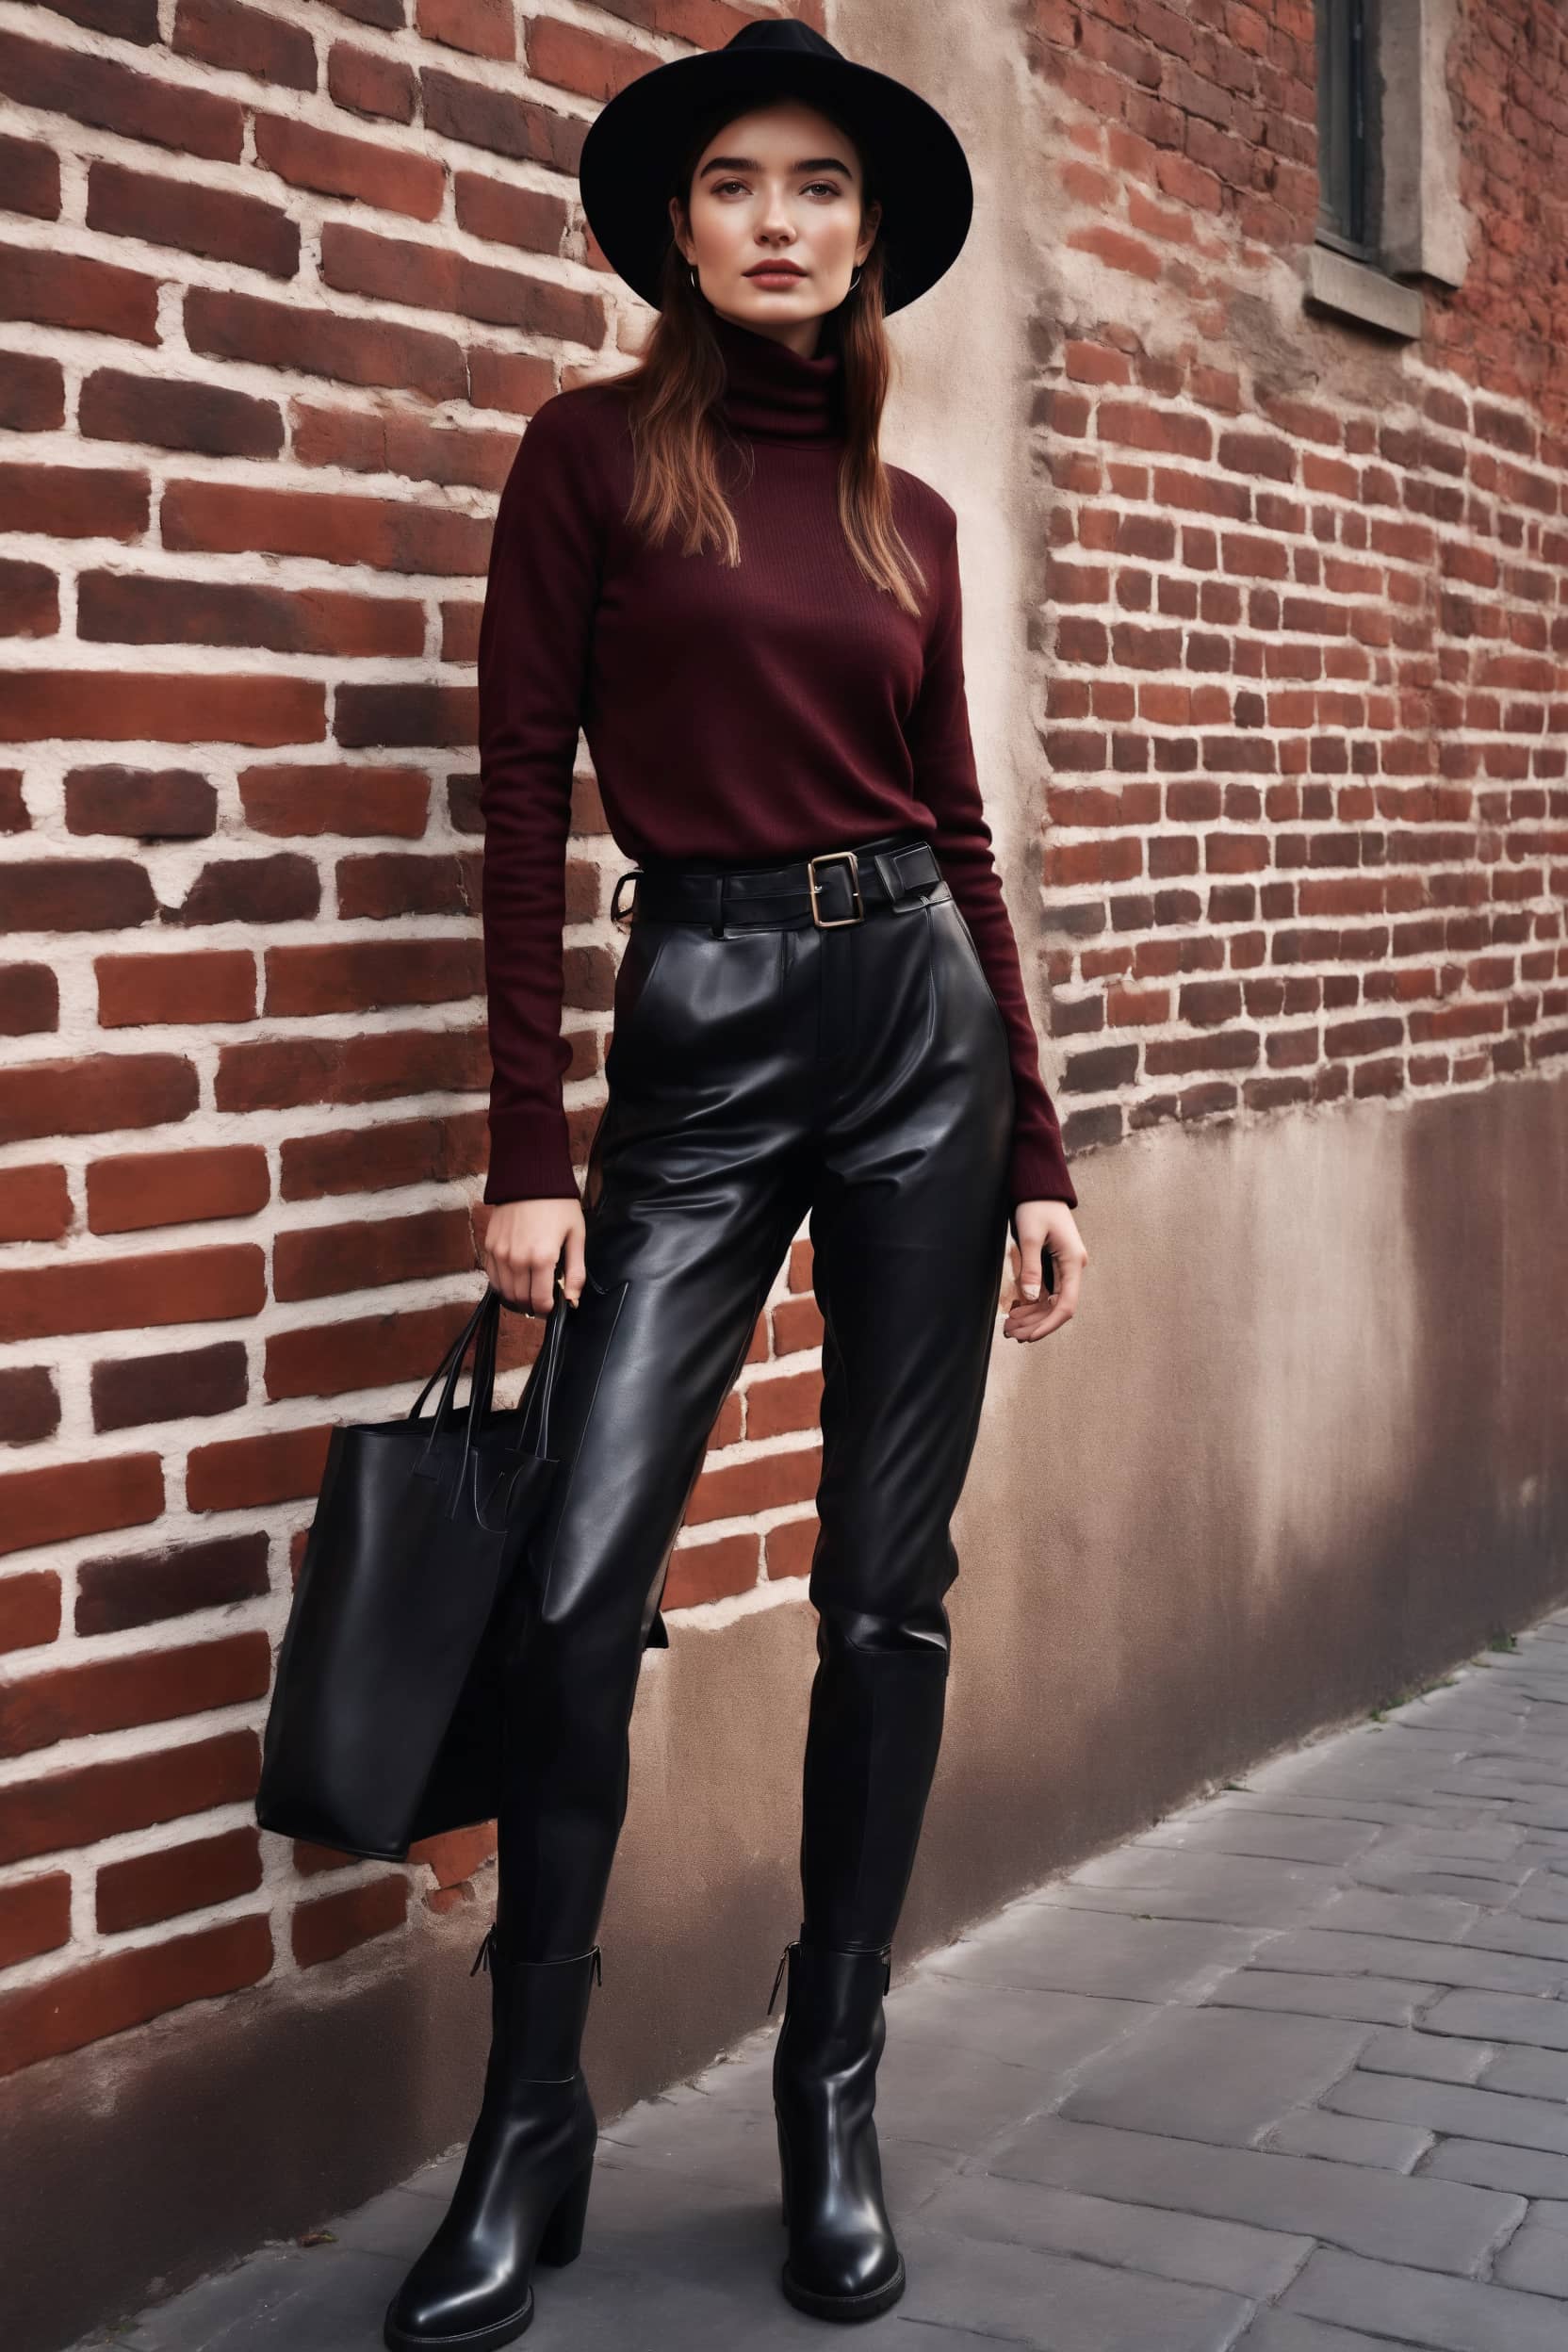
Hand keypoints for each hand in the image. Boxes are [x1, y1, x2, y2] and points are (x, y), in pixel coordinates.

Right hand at [480, 1196, 586, 1315]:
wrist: (530, 1177)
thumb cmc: (557, 1204)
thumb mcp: (576, 1235)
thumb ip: (576, 1271)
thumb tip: (573, 1300)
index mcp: (542, 1258)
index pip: (540, 1301)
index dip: (548, 1308)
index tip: (553, 1304)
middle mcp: (517, 1259)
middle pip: (521, 1299)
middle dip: (533, 1303)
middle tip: (543, 1295)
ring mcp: (500, 1253)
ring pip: (505, 1291)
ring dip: (517, 1295)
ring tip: (529, 1287)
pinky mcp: (490, 1246)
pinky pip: (493, 1276)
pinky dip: (503, 1283)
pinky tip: (515, 1276)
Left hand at [1002, 1199, 1086, 1342]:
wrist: (1040, 1187)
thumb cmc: (1037, 1206)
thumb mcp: (1031, 1236)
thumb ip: (1031, 1267)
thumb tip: (1031, 1297)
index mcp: (1072, 1262)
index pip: (1065, 1305)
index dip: (1048, 1324)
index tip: (1030, 1337)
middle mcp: (1072, 1268)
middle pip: (1056, 1307)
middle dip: (1035, 1323)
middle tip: (1011, 1334)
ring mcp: (1063, 1267)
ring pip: (1049, 1301)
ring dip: (1031, 1316)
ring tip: (1009, 1327)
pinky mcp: (1053, 1265)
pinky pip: (1044, 1291)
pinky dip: (1030, 1303)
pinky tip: (1015, 1312)